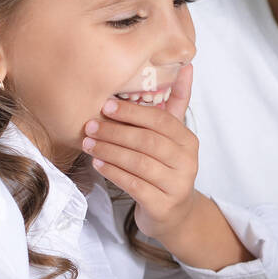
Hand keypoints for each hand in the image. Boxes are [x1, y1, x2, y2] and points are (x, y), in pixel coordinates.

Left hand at [83, 63, 199, 241]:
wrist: (175, 213)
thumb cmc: (167, 168)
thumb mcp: (173, 137)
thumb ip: (176, 102)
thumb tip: (186, 64)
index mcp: (189, 141)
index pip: (161, 121)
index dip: (133, 112)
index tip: (107, 105)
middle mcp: (188, 163)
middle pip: (148, 141)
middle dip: (116, 132)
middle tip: (90, 125)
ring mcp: (177, 185)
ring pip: (139, 163)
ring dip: (110, 151)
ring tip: (89, 143)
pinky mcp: (162, 205)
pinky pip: (134, 185)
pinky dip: (113, 172)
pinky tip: (98, 163)